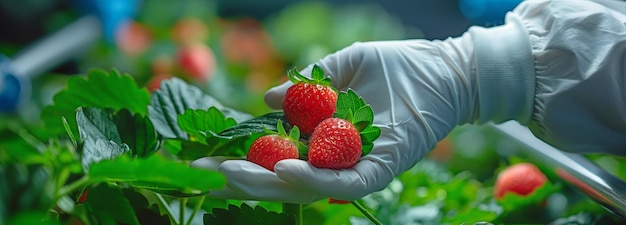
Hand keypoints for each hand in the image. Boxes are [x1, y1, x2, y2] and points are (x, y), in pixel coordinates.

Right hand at [193, 37, 476, 203]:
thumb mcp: (344, 67)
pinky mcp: (382, 169)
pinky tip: (286, 167)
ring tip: (235, 174)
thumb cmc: (396, 67)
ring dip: (271, 184)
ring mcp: (359, 168)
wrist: (443, 68)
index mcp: (325, 140)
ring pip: (310, 188)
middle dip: (247, 179)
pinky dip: (315, 179)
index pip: (279, 158)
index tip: (210, 155)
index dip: (245, 159)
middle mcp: (339, 160)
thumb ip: (308, 86)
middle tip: (211, 171)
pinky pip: (345, 183)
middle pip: (287, 180)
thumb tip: (267, 98)